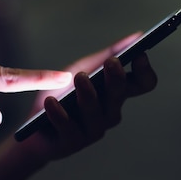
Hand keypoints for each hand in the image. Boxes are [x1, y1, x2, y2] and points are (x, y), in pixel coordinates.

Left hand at [20, 34, 157, 160]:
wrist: (35, 129)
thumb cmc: (63, 95)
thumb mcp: (82, 69)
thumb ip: (107, 54)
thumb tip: (137, 36)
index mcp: (116, 94)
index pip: (143, 84)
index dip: (145, 71)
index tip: (140, 54)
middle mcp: (110, 113)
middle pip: (120, 95)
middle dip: (117, 78)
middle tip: (112, 62)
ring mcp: (93, 130)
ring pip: (95, 112)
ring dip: (88, 94)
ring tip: (79, 78)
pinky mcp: (72, 143)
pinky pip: (68, 128)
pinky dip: (59, 114)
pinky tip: (51, 102)